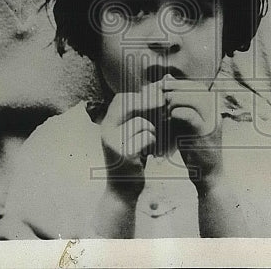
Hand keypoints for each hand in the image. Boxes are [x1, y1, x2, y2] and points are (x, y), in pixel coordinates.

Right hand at [100, 83, 164, 197]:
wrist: (123, 189)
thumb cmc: (133, 156)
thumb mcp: (135, 131)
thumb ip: (145, 110)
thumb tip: (165, 81)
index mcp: (107, 122)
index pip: (123, 98)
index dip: (142, 93)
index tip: (160, 92)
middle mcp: (105, 130)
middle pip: (130, 104)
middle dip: (150, 102)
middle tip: (164, 104)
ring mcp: (112, 142)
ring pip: (141, 123)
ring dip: (152, 130)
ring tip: (150, 142)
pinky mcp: (122, 155)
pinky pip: (145, 138)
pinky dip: (152, 143)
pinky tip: (148, 154)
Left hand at [163, 75, 223, 185]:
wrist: (208, 174)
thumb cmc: (194, 147)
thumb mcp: (186, 121)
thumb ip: (178, 102)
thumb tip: (166, 79)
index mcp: (213, 105)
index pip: (193, 85)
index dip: (174, 85)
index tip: (157, 91)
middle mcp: (216, 109)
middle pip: (193, 88)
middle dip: (171, 91)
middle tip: (156, 99)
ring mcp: (212, 120)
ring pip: (192, 98)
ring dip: (173, 101)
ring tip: (163, 111)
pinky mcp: (205, 133)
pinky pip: (189, 115)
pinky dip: (175, 114)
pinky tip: (168, 119)